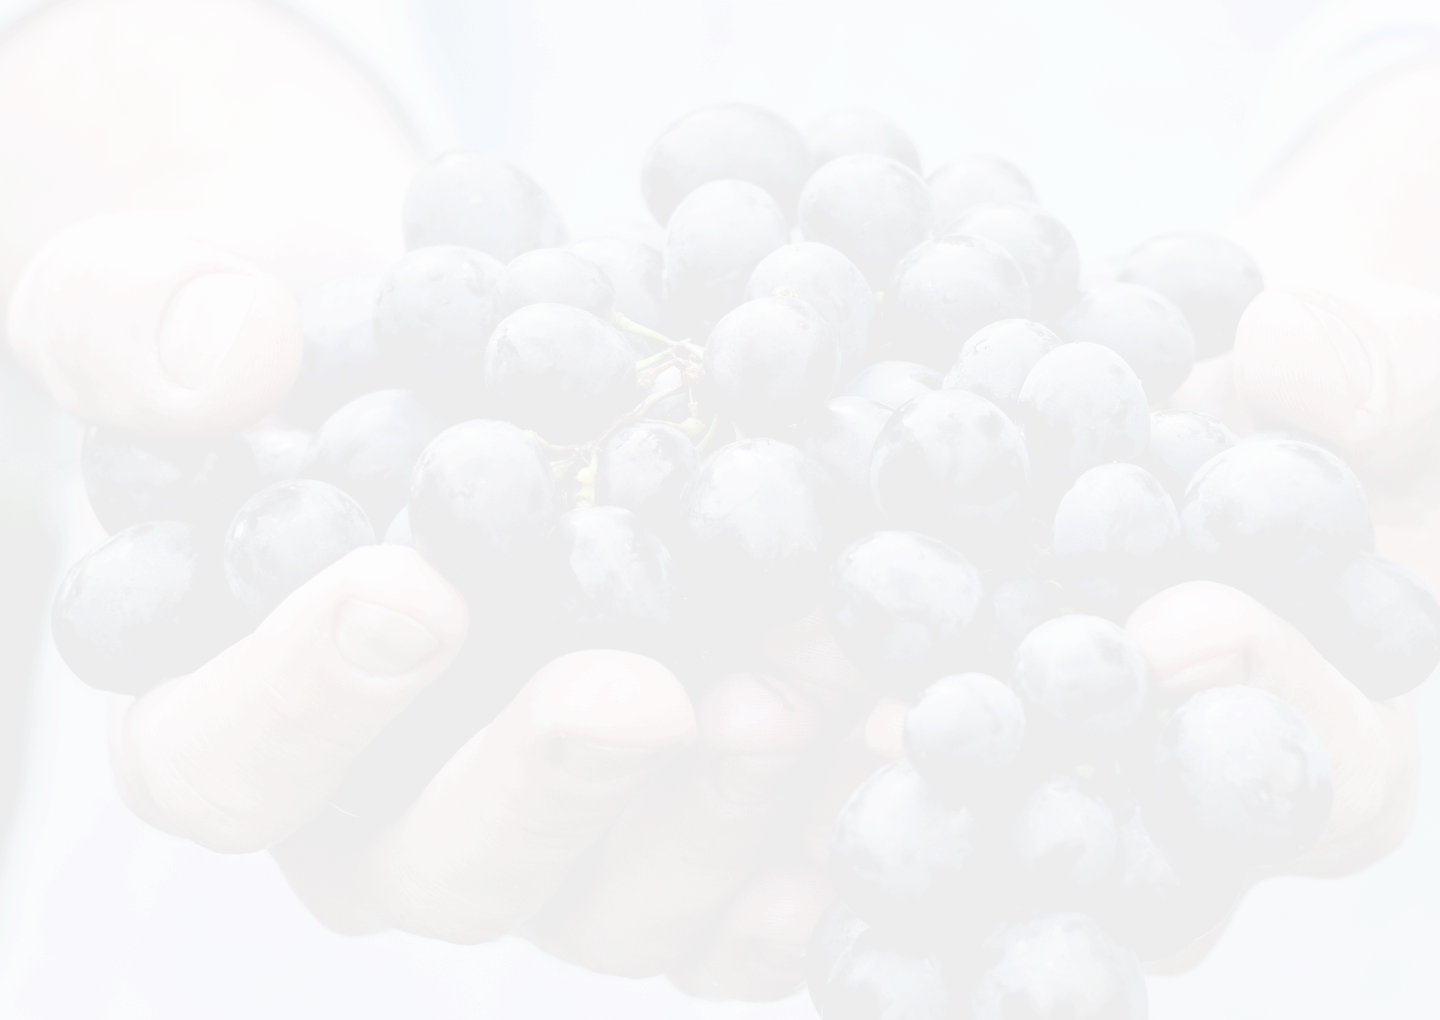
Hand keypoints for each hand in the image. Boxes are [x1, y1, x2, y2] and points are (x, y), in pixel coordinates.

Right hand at [4, 211, 865, 1001]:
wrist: (447, 354)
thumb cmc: (290, 345)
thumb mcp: (164, 290)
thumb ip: (137, 323)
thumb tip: (225, 363)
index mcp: (226, 717)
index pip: (226, 763)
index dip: (306, 703)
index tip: (416, 593)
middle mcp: (379, 813)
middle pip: (439, 868)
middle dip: (545, 784)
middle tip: (643, 691)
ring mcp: (532, 833)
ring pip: (599, 907)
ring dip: (704, 818)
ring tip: (797, 698)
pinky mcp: (651, 823)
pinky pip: (717, 902)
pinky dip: (790, 864)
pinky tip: (862, 780)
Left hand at [856, 282, 1435, 972]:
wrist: (1227, 386)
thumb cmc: (1346, 392)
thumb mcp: (1413, 362)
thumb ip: (1388, 370)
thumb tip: (1288, 361)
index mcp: (1335, 725)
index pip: (1322, 767)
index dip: (1263, 702)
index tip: (1179, 624)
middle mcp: (1190, 776)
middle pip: (1140, 837)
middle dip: (1047, 781)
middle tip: (944, 729)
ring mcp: (1079, 754)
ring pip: (1013, 813)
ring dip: (926, 776)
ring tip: (842, 722)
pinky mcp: (983, 702)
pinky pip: (928, 728)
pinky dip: (862, 701)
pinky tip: (782, 666)